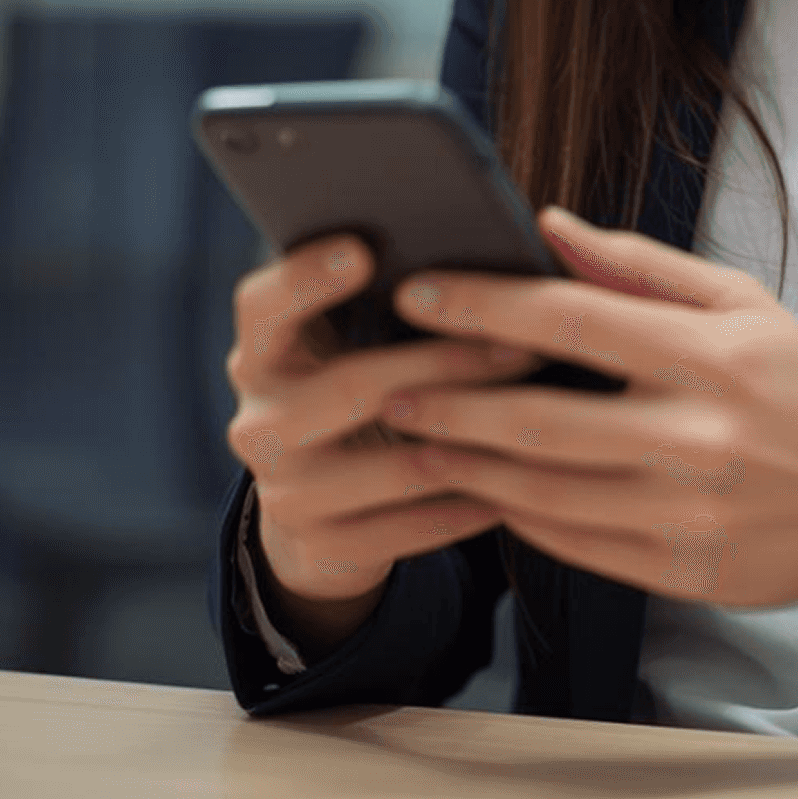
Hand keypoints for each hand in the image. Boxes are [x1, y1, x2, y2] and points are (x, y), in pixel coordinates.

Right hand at [223, 236, 543, 616]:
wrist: (326, 503)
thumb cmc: (362, 385)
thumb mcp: (353, 340)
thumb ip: (391, 299)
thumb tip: (483, 256)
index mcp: (261, 351)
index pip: (262, 305)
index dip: (307, 277)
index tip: (364, 250)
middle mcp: (258, 421)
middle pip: (348, 385)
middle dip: (444, 362)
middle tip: (520, 343)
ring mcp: (283, 492)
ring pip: (391, 463)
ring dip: (471, 438)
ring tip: (539, 413)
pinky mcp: (321, 549)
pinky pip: (409, 528)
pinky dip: (468, 503)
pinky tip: (520, 482)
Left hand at [381, 206, 797, 624]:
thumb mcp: (741, 303)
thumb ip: (640, 265)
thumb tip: (549, 225)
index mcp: (712, 356)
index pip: (572, 320)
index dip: (484, 305)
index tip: (418, 292)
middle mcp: (697, 437)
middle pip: (538, 419)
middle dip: (447, 400)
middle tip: (386, 382)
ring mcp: (687, 515)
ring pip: (542, 492)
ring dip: (465, 464)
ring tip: (413, 438)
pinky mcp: (680, 574)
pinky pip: (571, 545)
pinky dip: (515, 514)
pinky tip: (483, 486)